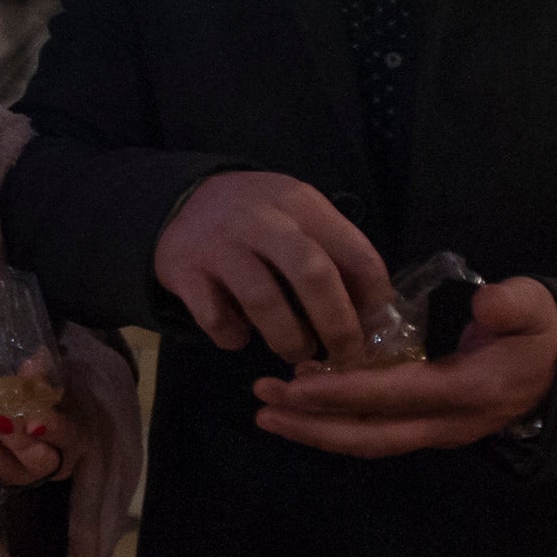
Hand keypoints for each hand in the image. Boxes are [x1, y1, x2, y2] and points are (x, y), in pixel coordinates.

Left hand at [0, 355, 74, 486]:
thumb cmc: (61, 409)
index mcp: (72, 442)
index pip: (64, 436)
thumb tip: (33, 359)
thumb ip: (46, 379)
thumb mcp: (61, 392)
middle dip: (13, 438)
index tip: (33, 422)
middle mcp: (48, 464)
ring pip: (0, 462)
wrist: (53, 439)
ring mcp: (21, 471)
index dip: (50, 429)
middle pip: (32, 458)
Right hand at [154, 171, 392, 361]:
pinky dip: (234, 338)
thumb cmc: (257, 218)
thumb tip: (376, 316)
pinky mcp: (185, 271)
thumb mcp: (299, 216)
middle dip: (337, 325)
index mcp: (301, 204)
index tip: (375, 329)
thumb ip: (335, 254)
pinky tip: (240, 336)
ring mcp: (220, 245)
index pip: (355, 252)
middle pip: (313, 274)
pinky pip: (216, 318)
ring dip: (289, 338)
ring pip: (264, 301)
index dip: (374, 299)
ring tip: (296, 350)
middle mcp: (262, 220)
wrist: (180, 202)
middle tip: (344, 354)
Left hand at [249, 276, 556, 459]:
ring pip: (368, 441)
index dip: (344, 393)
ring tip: (269, 412)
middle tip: (263, 405)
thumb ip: (512, 305)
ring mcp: (436, 432)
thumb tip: (484, 300)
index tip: (296, 385)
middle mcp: (446, 423)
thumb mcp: (535, 309)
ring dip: (317, 430)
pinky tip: (304, 407)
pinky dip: (336, 423)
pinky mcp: (427, 428)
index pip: (394, 396)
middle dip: (313, 425)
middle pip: (369, 435)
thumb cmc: (540, 332)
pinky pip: (375, 434)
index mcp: (467, 391)